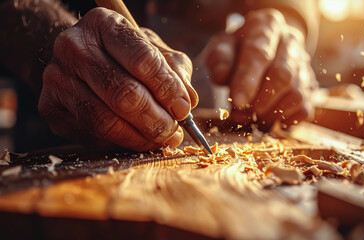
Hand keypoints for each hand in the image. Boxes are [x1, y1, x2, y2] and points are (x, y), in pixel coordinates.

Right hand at [39, 8, 197, 150]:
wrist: (78, 59)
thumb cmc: (123, 54)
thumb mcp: (153, 50)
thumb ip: (174, 71)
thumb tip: (188, 102)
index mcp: (104, 24)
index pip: (143, 60)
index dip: (168, 90)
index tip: (183, 108)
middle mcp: (75, 48)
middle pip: (124, 95)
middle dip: (157, 120)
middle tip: (174, 131)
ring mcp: (57, 78)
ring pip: (106, 120)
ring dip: (140, 137)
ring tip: (161, 139)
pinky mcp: (50, 108)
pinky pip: (91, 135)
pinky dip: (120, 143)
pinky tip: (136, 139)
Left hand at [206, 8, 316, 130]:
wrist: (263, 46)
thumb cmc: (239, 49)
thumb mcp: (222, 46)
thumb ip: (220, 59)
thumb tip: (221, 76)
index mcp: (267, 26)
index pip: (260, 53)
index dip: (248, 80)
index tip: (237, 102)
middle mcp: (291, 42)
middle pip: (283, 76)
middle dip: (260, 101)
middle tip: (240, 114)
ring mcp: (304, 64)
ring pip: (296, 95)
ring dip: (271, 114)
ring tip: (251, 118)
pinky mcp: (310, 86)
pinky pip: (304, 109)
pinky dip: (284, 120)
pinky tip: (267, 119)